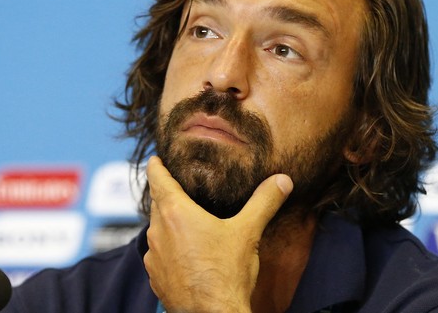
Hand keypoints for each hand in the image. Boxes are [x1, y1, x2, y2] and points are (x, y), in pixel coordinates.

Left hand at [143, 156, 292, 312]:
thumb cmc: (226, 273)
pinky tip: (186, 252)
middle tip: (176, 185)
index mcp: (176, 214)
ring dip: (167, 222)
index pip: (158, 181)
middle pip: (157, 204)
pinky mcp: (156, 278)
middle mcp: (158, 233)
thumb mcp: (248, 232)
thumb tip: (282, 180)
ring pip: (157, 230)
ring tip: (184, 220)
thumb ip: (264, 202)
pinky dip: (169, 247)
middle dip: (165, 194)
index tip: (154, 159)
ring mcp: (154, 258)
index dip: (156, 167)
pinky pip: (159, 254)